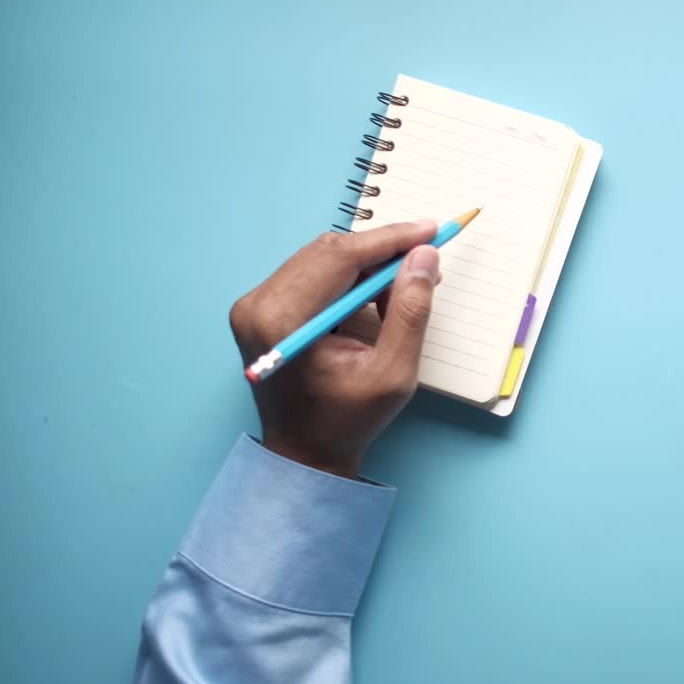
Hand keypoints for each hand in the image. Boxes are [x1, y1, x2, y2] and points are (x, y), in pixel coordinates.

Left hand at [229, 223, 440, 478]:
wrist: (303, 453)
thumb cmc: (347, 420)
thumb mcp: (393, 374)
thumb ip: (409, 313)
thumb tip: (423, 258)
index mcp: (283, 321)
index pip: (339, 258)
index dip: (389, 240)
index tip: (430, 230)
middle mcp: (258, 305)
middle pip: (328, 251)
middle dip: (381, 250)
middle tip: (424, 257)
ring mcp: (254, 305)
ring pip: (320, 257)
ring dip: (366, 262)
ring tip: (404, 281)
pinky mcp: (261, 308)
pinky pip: (311, 272)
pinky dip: (348, 275)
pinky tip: (375, 292)